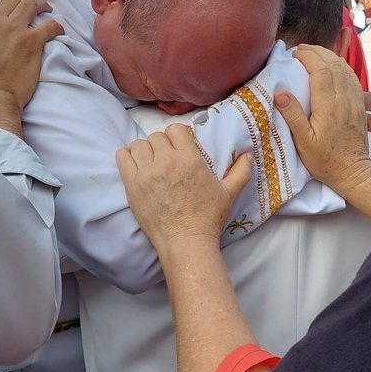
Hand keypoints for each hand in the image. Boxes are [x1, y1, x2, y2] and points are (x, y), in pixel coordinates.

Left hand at [116, 124, 251, 256]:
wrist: (186, 241)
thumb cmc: (208, 217)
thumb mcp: (229, 192)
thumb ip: (240, 171)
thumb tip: (248, 154)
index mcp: (190, 158)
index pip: (174, 130)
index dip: (176, 137)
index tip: (178, 148)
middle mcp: (167, 161)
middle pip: (155, 137)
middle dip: (161, 145)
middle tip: (165, 160)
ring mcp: (147, 172)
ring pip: (138, 145)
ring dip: (144, 151)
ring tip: (150, 163)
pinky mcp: (132, 185)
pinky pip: (122, 157)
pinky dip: (127, 157)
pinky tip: (135, 166)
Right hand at [275, 44, 370, 192]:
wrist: (353, 172)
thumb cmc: (325, 160)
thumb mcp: (303, 142)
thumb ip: (293, 116)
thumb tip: (280, 93)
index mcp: (329, 106)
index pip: (320, 71)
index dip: (308, 57)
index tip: (295, 53)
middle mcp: (344, 99)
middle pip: (333, 65)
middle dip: (318, 52)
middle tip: (302, 49)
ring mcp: (354, 101)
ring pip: (345, 70)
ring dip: (330, 57)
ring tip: (316, 52)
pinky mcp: (359, 106)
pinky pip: (353, 79)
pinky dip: (343, 68)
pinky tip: (336, 66)